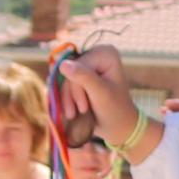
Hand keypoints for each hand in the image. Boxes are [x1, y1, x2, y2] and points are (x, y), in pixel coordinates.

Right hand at [55, 43, 147, 159]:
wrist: (117, 126)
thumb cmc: (114, 110)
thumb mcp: (100, 94)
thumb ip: (84, 78)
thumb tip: (63, 64)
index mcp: (106, 53)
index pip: (78, 65)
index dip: (77, 88)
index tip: (84, 107)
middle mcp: (96, 53)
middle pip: (69, 70)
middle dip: (72, 94)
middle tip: (81, 111)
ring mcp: (86, 63)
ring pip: (63, 78)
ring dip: (67, 98)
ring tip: (75, 114)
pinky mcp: (79, 74)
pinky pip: (62, 82)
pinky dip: (64, 97)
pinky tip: (70, 110)